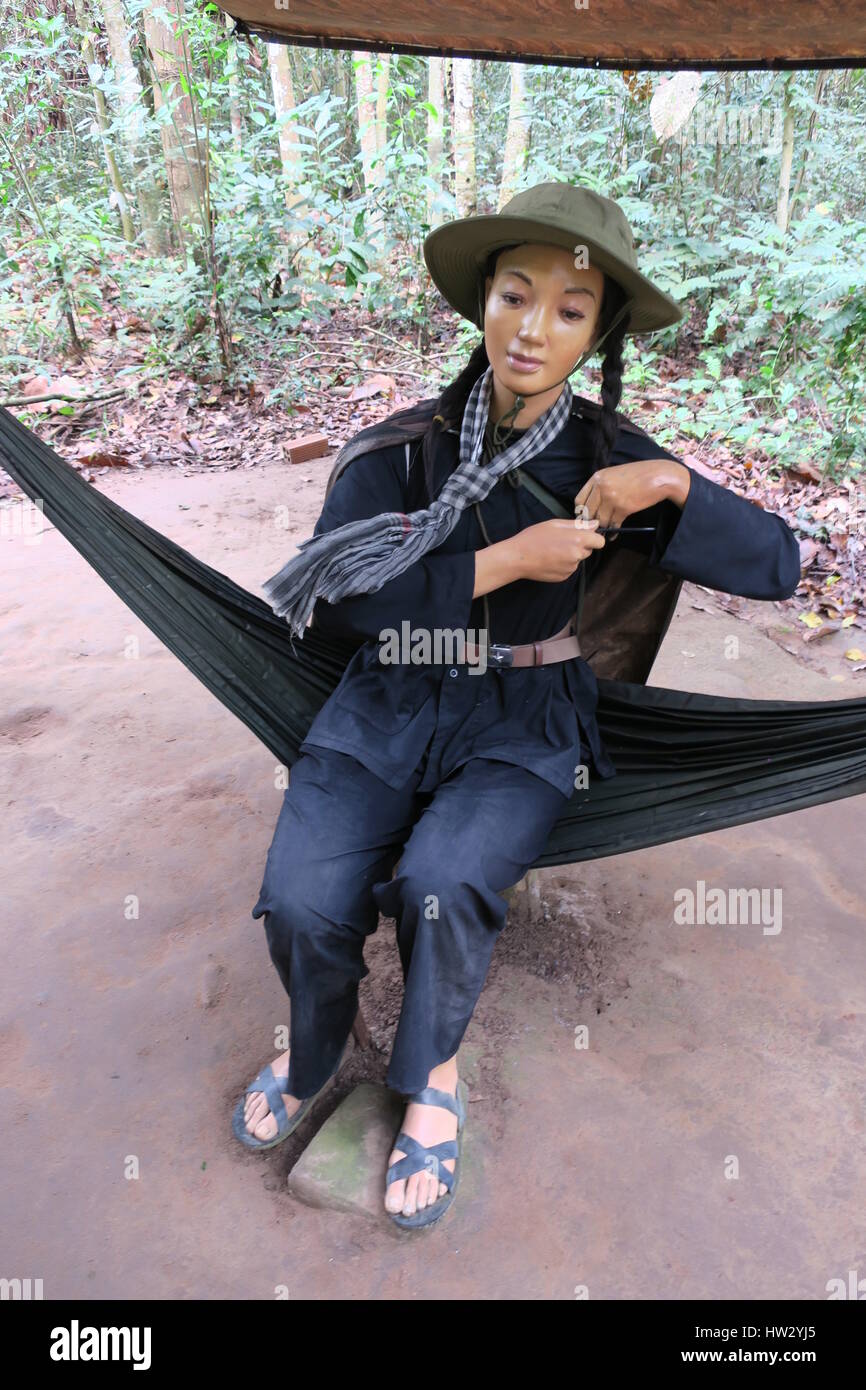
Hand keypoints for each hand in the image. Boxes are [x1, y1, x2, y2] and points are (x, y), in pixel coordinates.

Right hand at [510, 516, 606, 583]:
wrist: (518, 558)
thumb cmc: (534, 537)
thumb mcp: (555, 524)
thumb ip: (578, 525)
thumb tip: (595, 524)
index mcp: (577, 540)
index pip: (600, 541)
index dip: (593, 538)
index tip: (584, 536)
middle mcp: (577, 555)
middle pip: (588, 550)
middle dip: (580, 546)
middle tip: (561, 541)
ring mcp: (571, 568)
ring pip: (577, 560)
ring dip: (570, 555)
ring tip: (552, 551)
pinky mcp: (564, 577)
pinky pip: (569, 569)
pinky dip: (563, 565)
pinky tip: (549, 560)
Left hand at [574, 459, 689, 533]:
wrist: (658, 476)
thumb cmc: (638, 474)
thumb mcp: (614, 474)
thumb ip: (601, 486)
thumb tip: (592, 504)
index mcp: (597, 478)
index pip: (579, 500)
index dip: (581, 512)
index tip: (586, 518)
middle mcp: (602, 487)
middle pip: (587, 512)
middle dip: (591, 522)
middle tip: (595, 528)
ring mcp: (612, 498)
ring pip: (600, 520)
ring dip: (603, 527)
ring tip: (606, 530)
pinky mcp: (623, 508)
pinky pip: (613, 524)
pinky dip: (613, 531)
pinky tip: (614, 534)